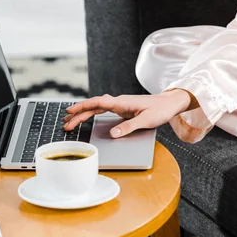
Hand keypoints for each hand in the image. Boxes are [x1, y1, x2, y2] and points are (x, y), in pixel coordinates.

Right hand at [63, 89, 192, 137]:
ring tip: (71, 121)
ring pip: (97, 108)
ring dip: (84, 114)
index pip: (98, 103)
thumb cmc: (160, 110)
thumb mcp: (146, 121)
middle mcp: (119, 102)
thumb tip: (113, 134)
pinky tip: (87, 117)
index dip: (83, 106)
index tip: (70, 111)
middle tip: (65, 123)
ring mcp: (120, 104)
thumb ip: (129, 127)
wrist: (170, 103)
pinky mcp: (123, 108)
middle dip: (79, 114)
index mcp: (122, 102)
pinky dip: (93, 113)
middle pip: (94, 106)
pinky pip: (103, 110)